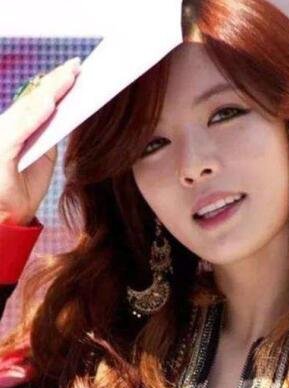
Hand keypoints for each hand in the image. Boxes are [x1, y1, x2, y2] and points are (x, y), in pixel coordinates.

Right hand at [0, 57, 80, 225]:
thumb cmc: (23, 189)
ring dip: (49, 92)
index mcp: (15, 129)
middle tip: (77, 65)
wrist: (8, 218)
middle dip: (56, 82)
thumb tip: (63, 112)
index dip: (56, 85)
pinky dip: (34, 117)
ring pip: (27, 111)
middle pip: (33, 100)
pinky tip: (50, 104)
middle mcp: (5, 128)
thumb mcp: (42, 159)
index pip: (36, 101)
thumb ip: (47, 135)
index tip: (76, 69)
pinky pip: (18, 131)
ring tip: (69, 77)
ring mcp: (0, 139)